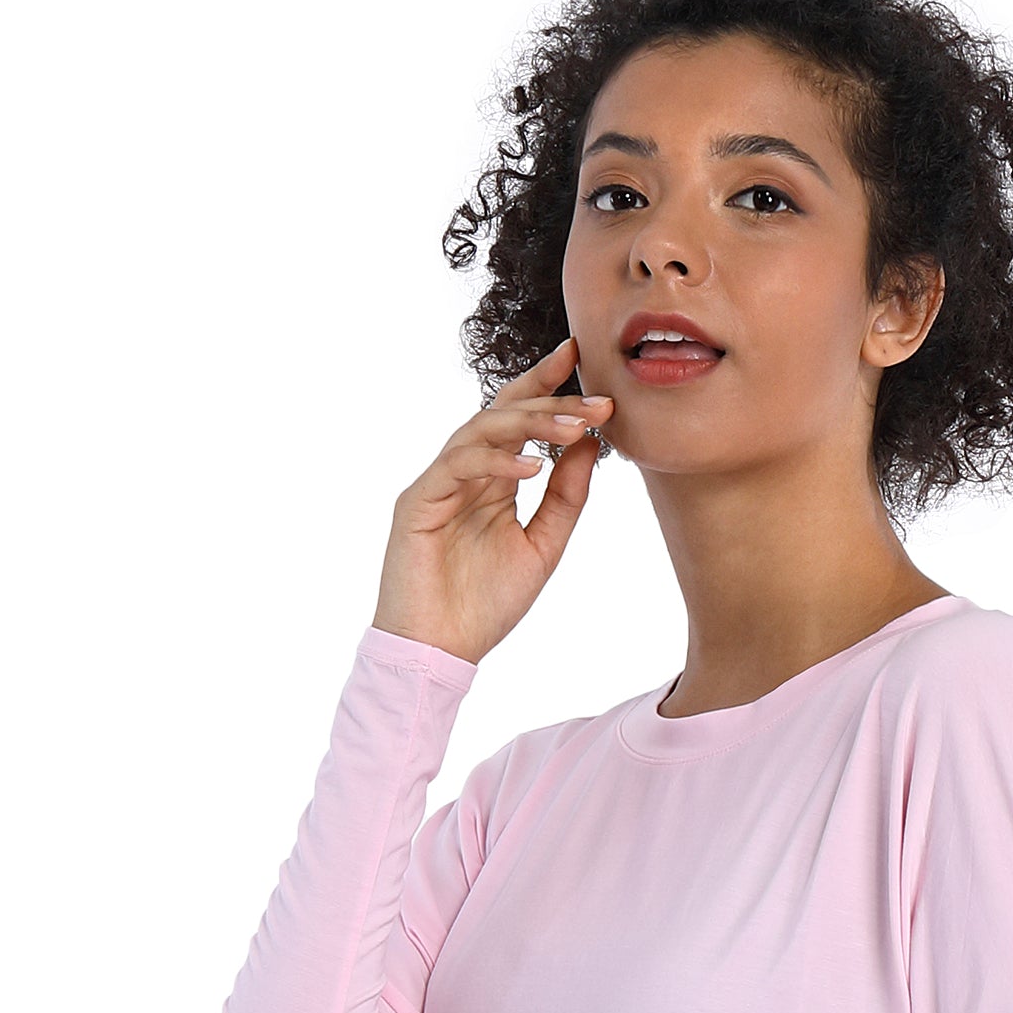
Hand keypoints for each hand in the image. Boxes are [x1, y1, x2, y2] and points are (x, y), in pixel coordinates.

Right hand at [374, 338, 615, 664]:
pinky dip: (496, 462)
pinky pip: (458, 466)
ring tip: (572, 428)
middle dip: (549, 401)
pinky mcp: (418, 501)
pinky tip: (531, 467)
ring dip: (529, 425)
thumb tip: (590, 443)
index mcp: (492, 479)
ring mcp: (439, 483)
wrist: (441, 652)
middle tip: (594, 400)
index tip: (583, 360)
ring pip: (481, 430)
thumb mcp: (543, 546)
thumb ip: (565, 497)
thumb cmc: (485, 606)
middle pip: (501, 412)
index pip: (519, 419)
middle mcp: (464, 472)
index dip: (547, 386)